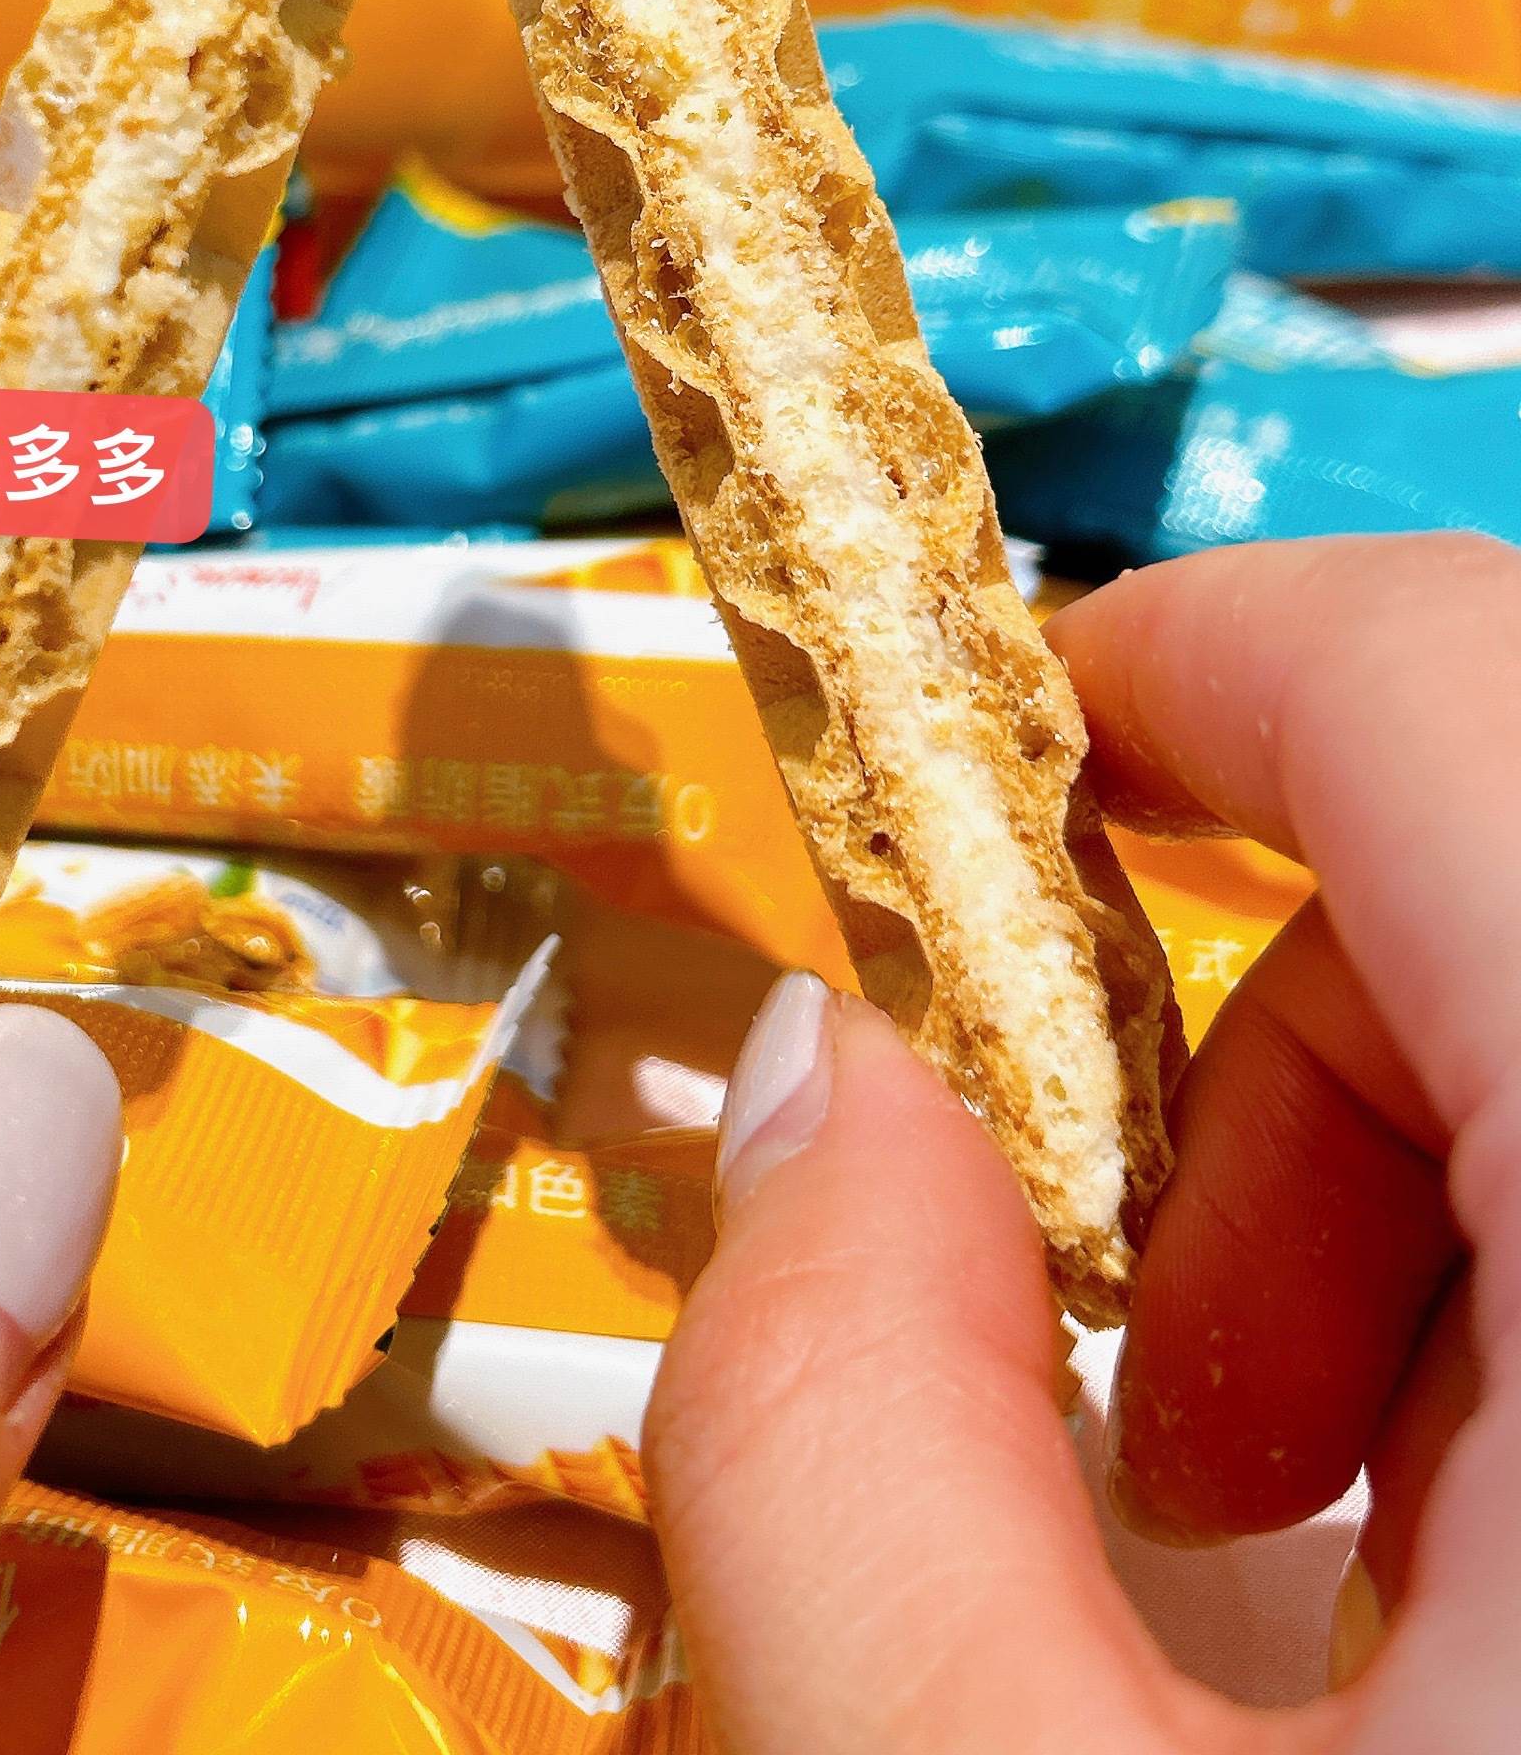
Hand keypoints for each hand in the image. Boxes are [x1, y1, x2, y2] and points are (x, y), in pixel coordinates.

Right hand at [647, 534, 1519, 1754]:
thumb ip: (839, 1441)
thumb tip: (821, 1111)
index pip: (1442, 676)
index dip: (1180, 663)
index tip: (997, 787)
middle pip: (1518, 851)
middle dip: (1253, 1046)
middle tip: (1121, 1349)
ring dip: (1408, 1205)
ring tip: (1289, 1546)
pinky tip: (1464, 1609)